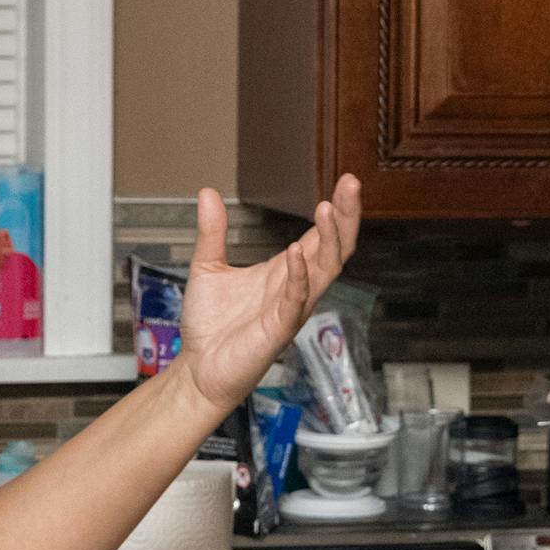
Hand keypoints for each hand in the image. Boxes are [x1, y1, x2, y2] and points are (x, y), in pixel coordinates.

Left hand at [177, 177, 362, 414]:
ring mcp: (290, 309)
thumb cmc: (211, 326)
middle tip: (351, 184)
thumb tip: (208, 193)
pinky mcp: (277, 331)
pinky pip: (295, 301)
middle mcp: (296, 288)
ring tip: (328, 209)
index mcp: (286, 272)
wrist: (198, 369)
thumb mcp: (208, 267)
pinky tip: (296, 254)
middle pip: (334, 249)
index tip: (345, 181)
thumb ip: (212, 232)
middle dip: (346, 217)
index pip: (321, 237)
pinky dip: (299, 278)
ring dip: (329, 240)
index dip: (336, 210)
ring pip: (325, 272)